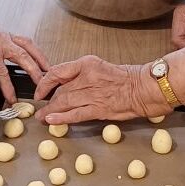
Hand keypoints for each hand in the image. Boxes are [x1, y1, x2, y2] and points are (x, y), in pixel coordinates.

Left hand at [0, 4, 47, 105]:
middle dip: (34, 72)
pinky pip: (25, 41)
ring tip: (48, 70)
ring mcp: (6, 36)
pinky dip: (34, 49)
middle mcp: (1, 41)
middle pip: (23, 57)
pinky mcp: (8, 34)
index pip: (2, 72)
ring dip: (40, 58)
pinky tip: (39, 57)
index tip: (13, 99)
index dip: (9, 88)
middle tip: (41, 84)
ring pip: (28, 46)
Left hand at [34, 57, 166, 124]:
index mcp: (87, 64)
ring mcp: (93, 94)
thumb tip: (65, 86)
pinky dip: (61, 118)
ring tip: (43, 118)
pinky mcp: (99, 109)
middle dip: (48, 101)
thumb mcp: (99, 68)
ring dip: (51, 111)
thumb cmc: (126, 78)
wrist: (144, 88)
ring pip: (64, 102)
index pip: (57, 71)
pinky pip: (75, 114)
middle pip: (60, 90)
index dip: (45, 83)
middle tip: (41, 108)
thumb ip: (82, 75)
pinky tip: (52, 121)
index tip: (41, 90)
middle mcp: (87, 77)